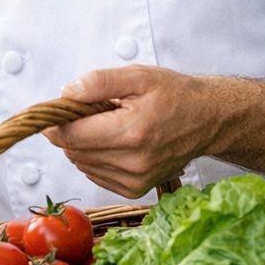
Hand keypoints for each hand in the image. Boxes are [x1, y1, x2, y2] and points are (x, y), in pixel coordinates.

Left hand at [43, 64, 223, 196]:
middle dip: (72, 130)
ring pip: (82, 163)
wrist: (208, 119)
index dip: (56, 122)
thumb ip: (98, 82)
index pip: (71, 136)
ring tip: (107, 125)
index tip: (57, 110)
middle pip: (73, 151)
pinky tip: (113, 141)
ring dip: (84, 144)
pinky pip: (95, 174)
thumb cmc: (175, 95)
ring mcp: (136, 179)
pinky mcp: (136, 189)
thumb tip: (66, 93)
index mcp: (131, 132)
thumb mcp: (137, 76)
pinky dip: (95, 157)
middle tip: (89, 111)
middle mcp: (133, 162)